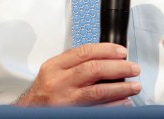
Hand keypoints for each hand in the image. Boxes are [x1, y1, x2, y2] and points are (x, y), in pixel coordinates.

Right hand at [15, 43, 140, 106]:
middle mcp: (58, 82)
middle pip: (94, 69)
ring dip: (120, 88)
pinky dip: (113, 106)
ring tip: (134, 86)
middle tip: (133, 68)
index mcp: (55, 67)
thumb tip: (108, 58)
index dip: (107, 50)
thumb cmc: (45, 92)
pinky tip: (124, 102)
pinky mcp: (71, 113)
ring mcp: (64, 101)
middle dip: (118, 67)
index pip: (85, 52)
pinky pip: (96, 109)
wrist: (29, 113)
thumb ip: (75, 63)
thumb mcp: (54, 71)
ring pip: (97, 91)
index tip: (122, 52)